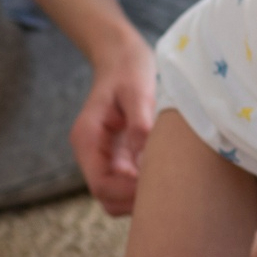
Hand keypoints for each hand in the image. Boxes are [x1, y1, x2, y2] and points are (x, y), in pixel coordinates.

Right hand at [3, 0, 157, 216]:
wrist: (121, 55)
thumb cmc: (129, 69)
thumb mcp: (137, 91)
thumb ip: (140, 124)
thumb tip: (144, 158)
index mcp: (88, 139)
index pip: (101, 185)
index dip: (128, 193)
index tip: (157, 184)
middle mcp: (92, 153)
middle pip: (107, 197)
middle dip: (134, 200)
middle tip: (167, 187)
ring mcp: (105, 156)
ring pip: (116, 195)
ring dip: (139, 196)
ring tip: (168, 181)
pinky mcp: (119, 155)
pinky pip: (128, 183)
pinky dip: (144, 187)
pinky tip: (166, 173)